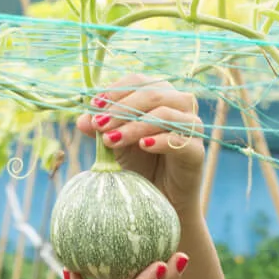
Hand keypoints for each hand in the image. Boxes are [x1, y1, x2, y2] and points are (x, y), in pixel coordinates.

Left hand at [74, 73, 207, 210]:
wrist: (159, 198)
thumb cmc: (139, 163)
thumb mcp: (114, 142)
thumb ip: (100, 129)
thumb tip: (82, 120)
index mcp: (161, 95)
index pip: (139, 81)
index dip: (116, 90)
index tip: (94, 105)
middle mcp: (180, 105)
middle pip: (153, 93)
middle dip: (122, 108)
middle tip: (100, 124)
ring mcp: (192, 127)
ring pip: (165, 114)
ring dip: (134, 125)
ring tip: (111, 139)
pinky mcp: (196, 151)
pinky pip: (180, 140)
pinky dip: (159, 140)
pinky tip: (143, 145)